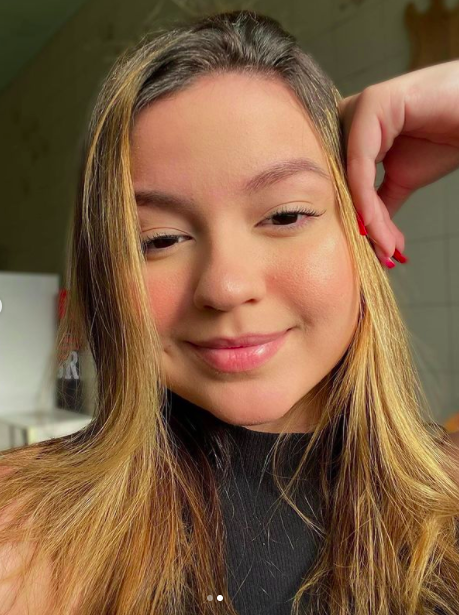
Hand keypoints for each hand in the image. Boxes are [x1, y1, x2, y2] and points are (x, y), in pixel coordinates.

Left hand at [339, 60, 458, 266]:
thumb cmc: (446, 135)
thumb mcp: (404, 177)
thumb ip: (379, 201)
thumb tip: (371, 238)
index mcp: (350, 130)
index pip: (339, 180)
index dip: (354, 220)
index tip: (374, 253)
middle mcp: (348, 116)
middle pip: (338, 179)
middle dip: (358, 222)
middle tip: (379, 254)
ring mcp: (358, 108)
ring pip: (347, 175)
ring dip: (364, 217)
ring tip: (383, 246)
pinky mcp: (372, 103)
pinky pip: (360, 162)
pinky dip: (365, 197)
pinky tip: (375, 223)